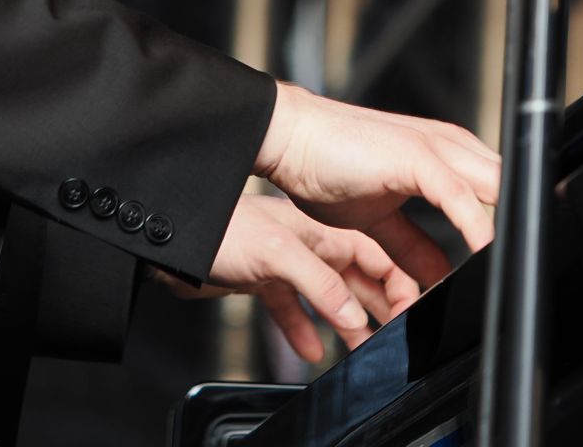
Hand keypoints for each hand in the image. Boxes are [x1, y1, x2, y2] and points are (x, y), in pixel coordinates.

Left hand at [152, 191, 421, 363]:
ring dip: (345, 324)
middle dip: (377, 306)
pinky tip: (309, 350)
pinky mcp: (262, 282)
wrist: (173, 244)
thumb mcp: (277, 253)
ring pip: (327, 298)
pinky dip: (302, 331)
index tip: (410, 311)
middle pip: (355, 277)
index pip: (372, 255)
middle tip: (394, 335)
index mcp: (318, 231)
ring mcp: (284, 264)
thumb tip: (355, 315)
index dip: (396, 281)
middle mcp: (305, 246)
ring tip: (360, 348)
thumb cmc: (220, 232)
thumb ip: (319, 282)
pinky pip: (291, 310)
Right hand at [254, 81, 500, 286]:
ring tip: (516, 272)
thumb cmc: (326, 165)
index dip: (513, 228)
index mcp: (443, 156)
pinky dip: (478, 229)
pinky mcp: (418, 156)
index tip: (519, 268)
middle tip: (525, 276)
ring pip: (497, 189)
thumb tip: (438, 278)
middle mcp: (448, 147)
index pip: (498, 192)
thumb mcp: (377, 219)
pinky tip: (484, 255)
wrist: (289, 139)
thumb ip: (412, 246)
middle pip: (508, 189)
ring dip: (508, 232)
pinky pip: (462, 198)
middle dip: (522, 231)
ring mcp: (436, 147)